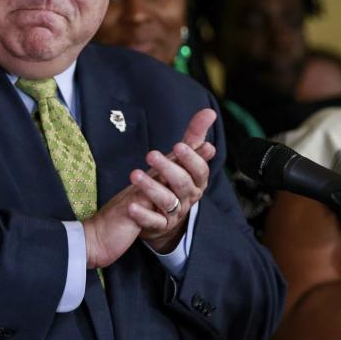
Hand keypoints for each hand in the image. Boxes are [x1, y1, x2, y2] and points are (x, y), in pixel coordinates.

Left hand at [129, 108, 216, 252]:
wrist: (162, 216)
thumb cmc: (173, 181)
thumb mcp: (182, 159)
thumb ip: (194, 136)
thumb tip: (209, 112)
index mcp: (196, 181)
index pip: (199, 170)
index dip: (191, 159)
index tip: (178, 146)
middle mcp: (189, 198)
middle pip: (183, 184)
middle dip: (168, 169)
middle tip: (151, 155)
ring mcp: (175, 213)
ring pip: (167, 202)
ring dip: (151, 188)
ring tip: (135, 174)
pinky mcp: (159, 226)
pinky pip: (153, 222)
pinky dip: (142, 215)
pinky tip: (130, 206)